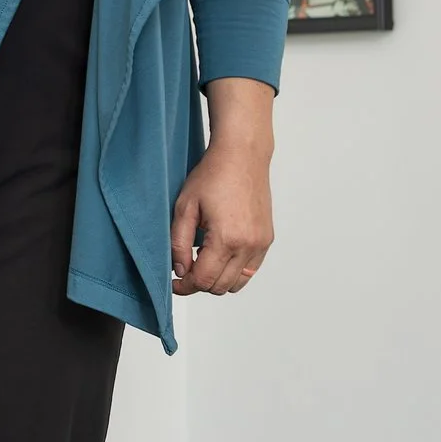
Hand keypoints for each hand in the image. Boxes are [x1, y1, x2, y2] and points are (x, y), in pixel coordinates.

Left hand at [172, 81, 275, 301]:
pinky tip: (219, 254)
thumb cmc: (213, 175)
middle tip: (184, 270)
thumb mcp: (185, 207)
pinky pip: (250, 270)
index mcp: (227, 239)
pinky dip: (234, 271)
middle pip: (220, 286)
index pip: (204, 280)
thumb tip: (180, 270)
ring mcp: (261, 243)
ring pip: (237, 283)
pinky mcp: (267, 239)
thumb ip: (179, 243)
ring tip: (202, 260)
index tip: (173, 282)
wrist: (242, 155)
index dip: (185, 286)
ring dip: (218, 279)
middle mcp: (249, 245)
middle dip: (199, 283)